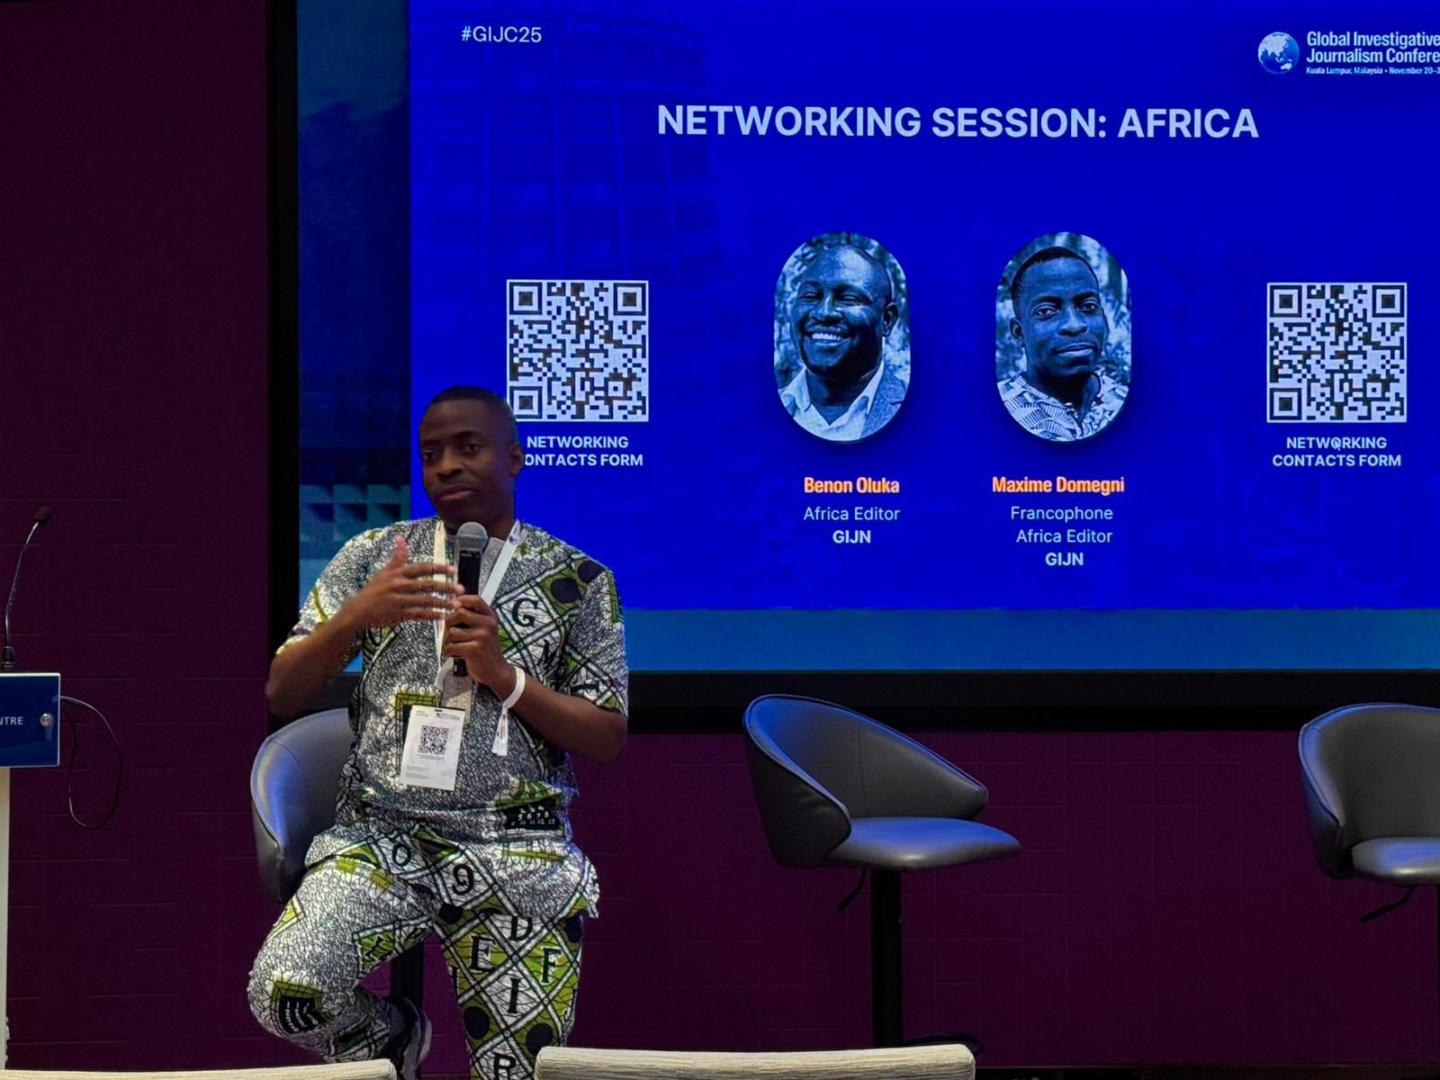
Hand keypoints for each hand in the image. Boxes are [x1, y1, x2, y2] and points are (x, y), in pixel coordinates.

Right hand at [341, 537, 459, 629]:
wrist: (357, 611)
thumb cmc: (373, 590)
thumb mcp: (383, 571)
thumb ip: (397, 557)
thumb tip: (401, 538)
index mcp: (397, 573)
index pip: (422, 568)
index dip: (438, 568)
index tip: (453, 570)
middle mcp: (399, 585)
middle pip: (427, 584)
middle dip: (446, 586)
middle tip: (461, 589)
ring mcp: (399, 601)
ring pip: (425, 601)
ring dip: (442, 603)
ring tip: (457, 604)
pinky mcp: (398, 615)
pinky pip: (418, 615)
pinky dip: (431, 615)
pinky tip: (443, 616)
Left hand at [441, 595, 514, 692]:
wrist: (496, 670)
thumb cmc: (487, 649)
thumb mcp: (485, 629)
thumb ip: (473, 616)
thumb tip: (454, 602)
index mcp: (491, 617)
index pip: (475, 600)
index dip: (461, 599)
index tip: (452, 603)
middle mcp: (488, 625)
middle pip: (459, 613)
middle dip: (449, 622)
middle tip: (450, 631)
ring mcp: (482, 637)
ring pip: (452, 631)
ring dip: (448, 640)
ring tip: (456, 645)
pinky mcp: (474, 649)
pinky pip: (451, 646)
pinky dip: (449, 651)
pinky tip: (455, 653)